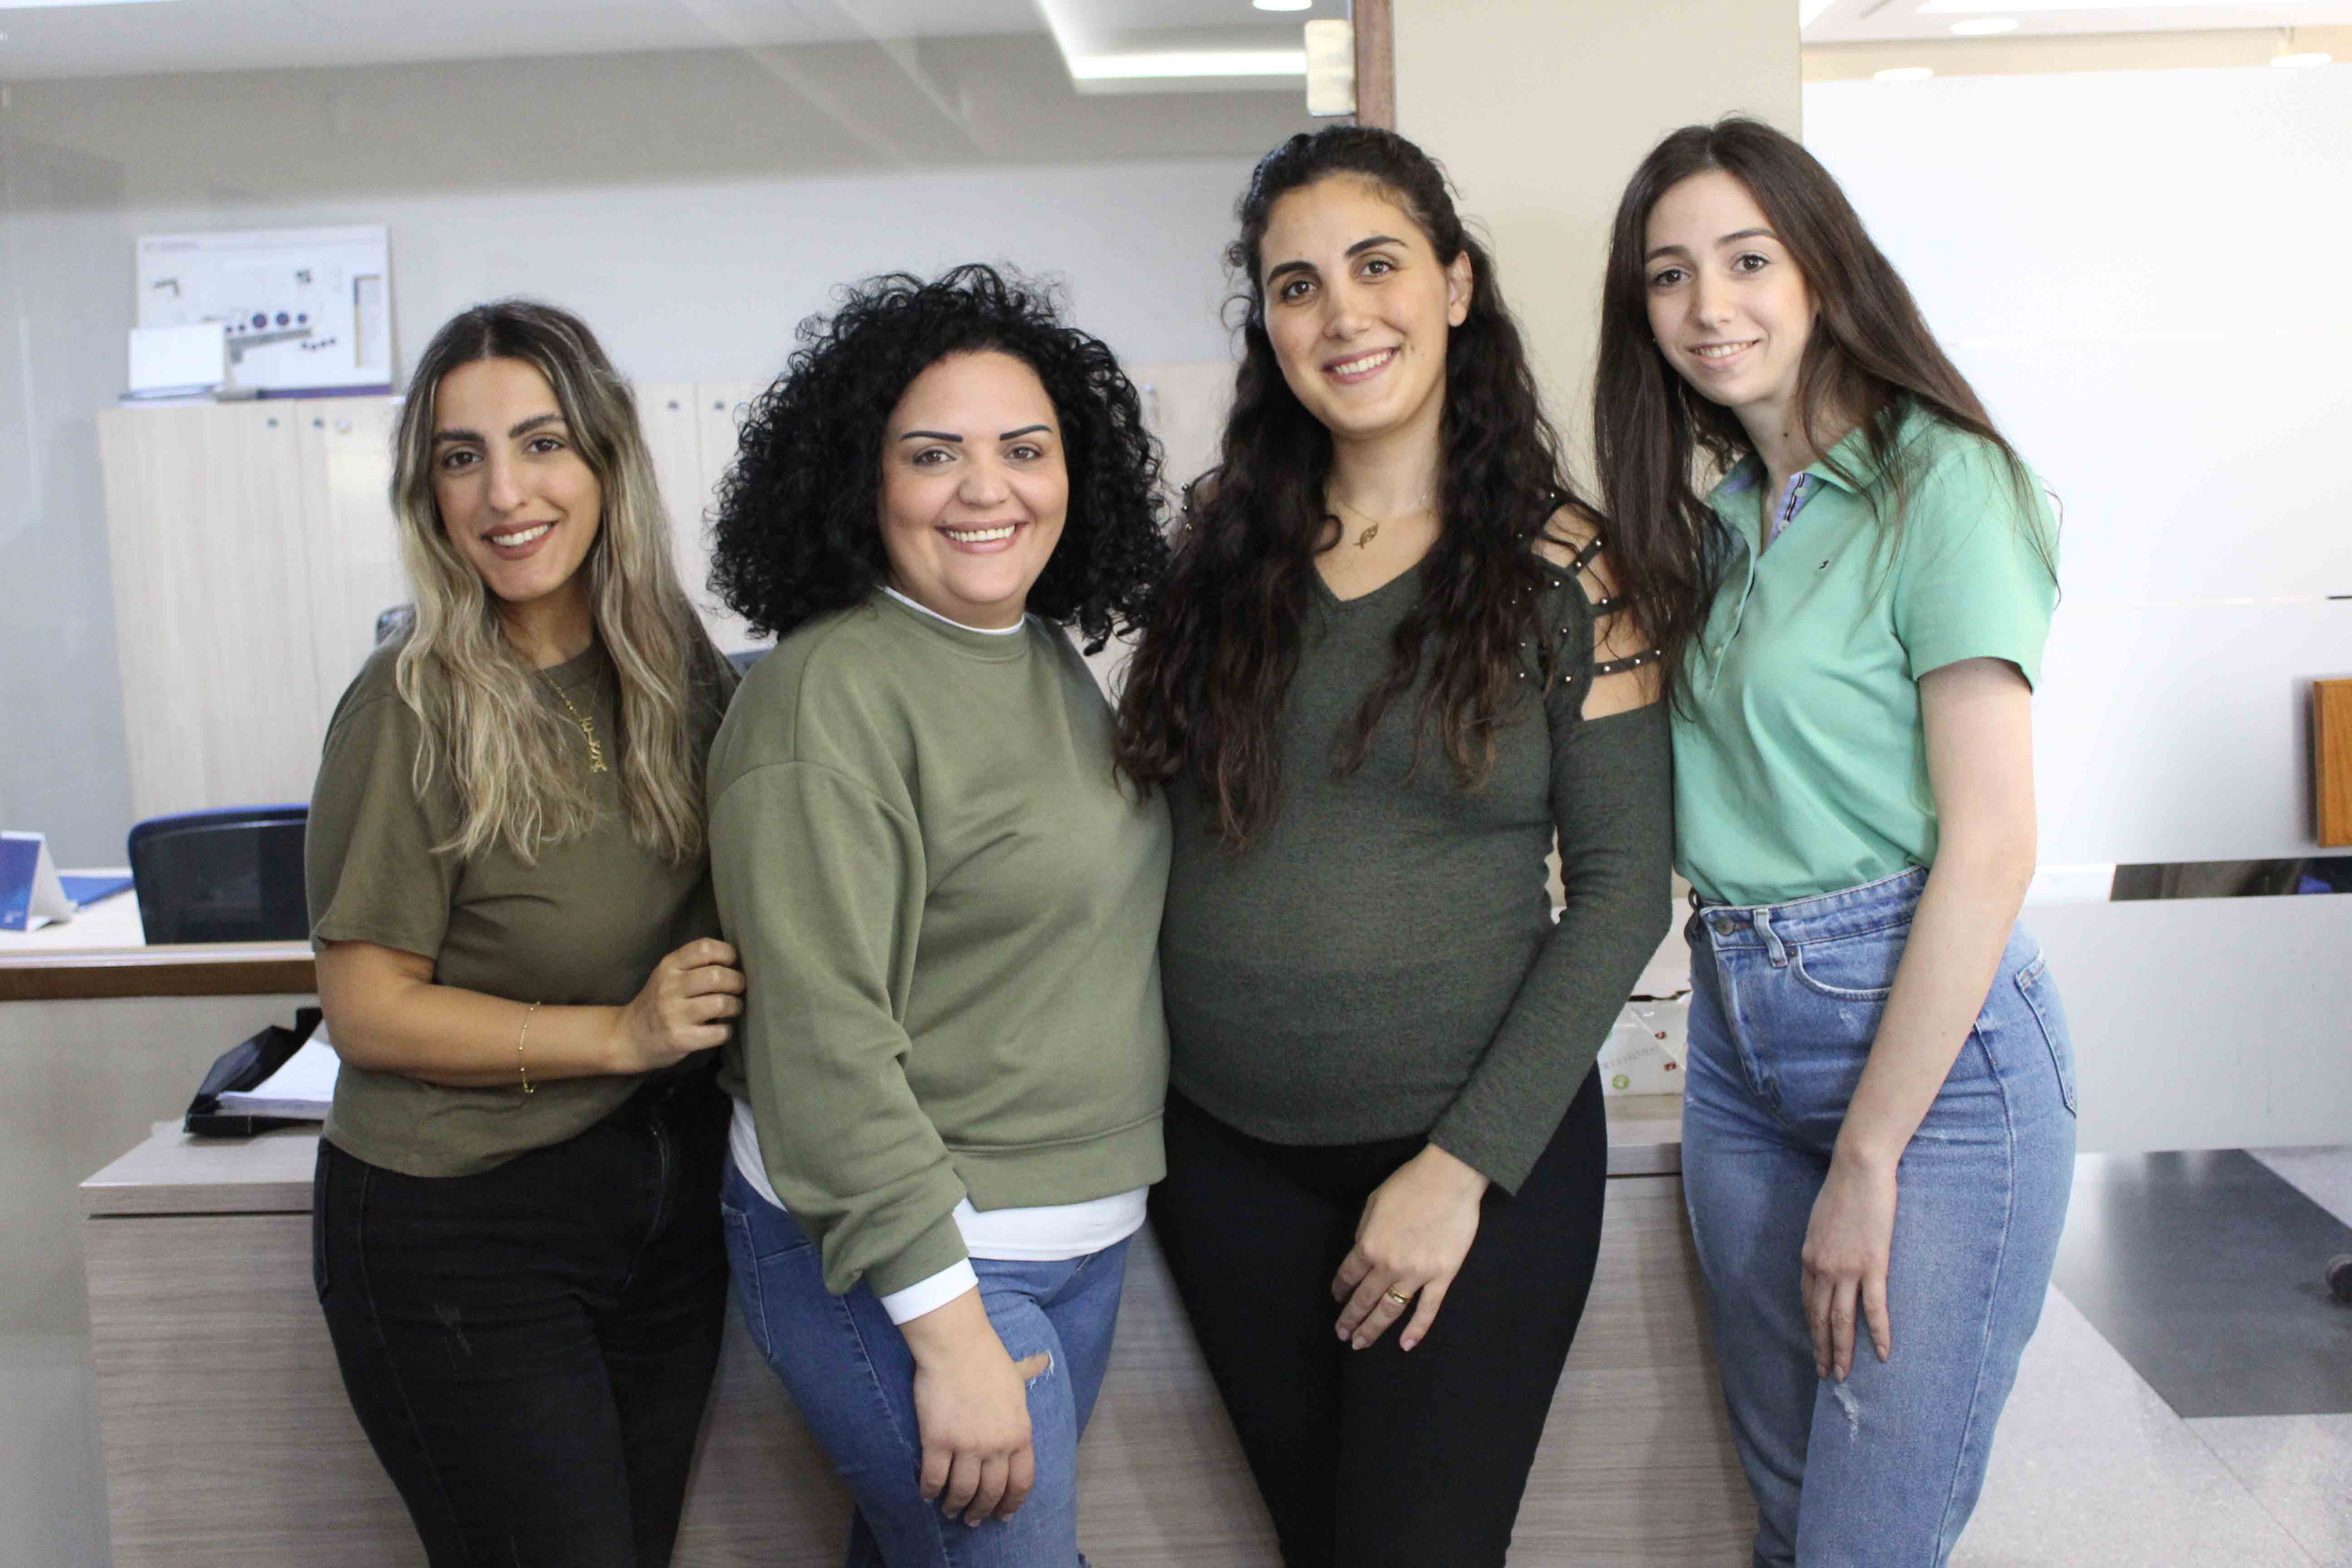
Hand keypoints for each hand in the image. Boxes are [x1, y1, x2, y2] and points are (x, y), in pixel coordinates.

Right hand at [610, 938, 741, 1071]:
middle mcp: (669, 987)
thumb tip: (735, 961)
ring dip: (735, 1006)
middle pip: (717, 976)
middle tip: (738, 989)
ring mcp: (673, 1014)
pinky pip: (718, 1032)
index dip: (727, 954)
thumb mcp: (666, 976)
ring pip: (721, 1003)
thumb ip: (693, 964)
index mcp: (669, 966)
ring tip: (732, 1008)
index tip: (732, 964)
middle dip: (737, 982)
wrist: (628, 1037)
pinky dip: (727, 1031)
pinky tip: (721, 1029)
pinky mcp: (680, 1039)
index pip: (705, 948)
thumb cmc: (656, 1003)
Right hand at [899, 1290, 1043, 1524]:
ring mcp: (967, 1446)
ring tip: (950, 1511)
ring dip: (956, 1506)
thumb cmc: (987, 1357)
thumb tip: (1043, 1360)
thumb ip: (1030, 1376)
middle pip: (992, 1493)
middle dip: (982, 1511)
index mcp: (1020, 1433)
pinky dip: (929, 1491)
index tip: (1004, 1515)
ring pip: (963, 1491)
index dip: (1012, 1503)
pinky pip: (934, 1479)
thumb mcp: (1017, 1375)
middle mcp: (997, 1446)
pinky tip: (927, 1494)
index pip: (1022, 1482)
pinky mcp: (938, 1442)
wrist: (956, 1345)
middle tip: (973, 1519)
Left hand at [1331, 1143, 1487, 1351]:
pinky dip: (1416, 1330)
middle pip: (1365, 1299)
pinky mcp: (1442, 1276)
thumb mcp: (1374, 1201)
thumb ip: (1364, 1230)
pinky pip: (1427, 1309)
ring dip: (1373, 1329)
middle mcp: (1389, 1265)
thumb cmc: (1410, 1183)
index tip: (1336, 1299)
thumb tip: (1361, 1249)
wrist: (1450, 1178)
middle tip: (1342, 1335)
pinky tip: (1405, 1345)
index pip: (1348, 1275)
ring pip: (1390, 1310)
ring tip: (1360, 1343)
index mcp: (1369, 1244)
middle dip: (1350, 1319)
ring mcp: (1417, 1274)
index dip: (1340, 1289)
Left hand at [1801, 1148, 1899, 1380]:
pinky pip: (1874, 1308)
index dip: (1811, 1326)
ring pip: (1841, 1320)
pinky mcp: (1873, 1265)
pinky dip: (1878, 1333)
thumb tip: (1828, 1262)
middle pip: (1819, 1318)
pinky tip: (1882, 1353)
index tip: (1815, 1344)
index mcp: (1809, 1258)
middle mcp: (1823, 1268)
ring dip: (1842, 1351)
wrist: (1858, 1170)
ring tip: (1844, 1375)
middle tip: (1826, 1374)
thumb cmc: (1842, 1191)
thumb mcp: (1821, 1223)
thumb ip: (1822, 1247)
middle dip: (1822, 1348)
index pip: (1807, 1302)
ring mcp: (1847, 1269)